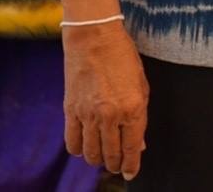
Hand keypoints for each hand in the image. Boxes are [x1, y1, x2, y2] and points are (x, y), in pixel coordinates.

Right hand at [62, 22, 148, 179]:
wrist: (94, 39)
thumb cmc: (123, 58)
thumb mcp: (142, 85)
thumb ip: (140, 116)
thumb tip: (138, 143)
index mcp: (133, 108)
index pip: (131, 147)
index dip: (131, 164)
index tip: (130, 173)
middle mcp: (110, 115)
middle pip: (110, 153)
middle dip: (115, 164)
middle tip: (117, 166)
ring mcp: (88, 115)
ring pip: (90, 152)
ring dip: (97, 159)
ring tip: (102, 157)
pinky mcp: (70, 111)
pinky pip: (72, 141)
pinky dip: (78, 149)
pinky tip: (84, 147)